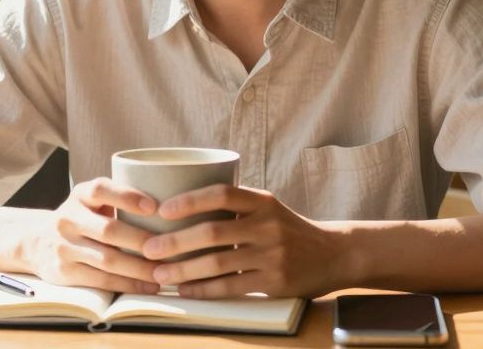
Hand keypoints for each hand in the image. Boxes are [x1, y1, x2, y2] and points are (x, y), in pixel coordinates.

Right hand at [21, 177, 161, 292]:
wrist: (37, 243)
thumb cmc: (82, 218)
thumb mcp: (92, 201)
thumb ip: (120, 199)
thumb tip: (171, 208)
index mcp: (80, 195)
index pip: (101, 189)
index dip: (127, 196)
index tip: (154, 207)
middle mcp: (68, 218)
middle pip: (109, 230)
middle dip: (143, 241)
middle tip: (172, 249)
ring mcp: (63, 246)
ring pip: (108, 259)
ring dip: (141, 268)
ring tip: (165, 272)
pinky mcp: (64, 271)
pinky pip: (102, 280)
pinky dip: (128, 284)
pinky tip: (148, 286)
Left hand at [141, 185, 348, 297]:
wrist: (333, 254)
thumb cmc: (287, 229)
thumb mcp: (267, 208)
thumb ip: (234, 207)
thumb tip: (176, 207)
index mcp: (262, 201)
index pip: (221, 193)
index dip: (189, 200)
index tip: (162, 210)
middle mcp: (268, 225)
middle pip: (212, 232)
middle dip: (175, 242)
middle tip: (148, 248)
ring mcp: (273, 255)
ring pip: (217, 263)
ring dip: (182, 270)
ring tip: (159, 273)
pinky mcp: (275, 282)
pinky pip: (231, 287)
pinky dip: (203, 289)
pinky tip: (184, 290)